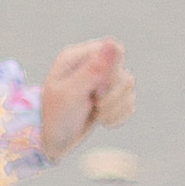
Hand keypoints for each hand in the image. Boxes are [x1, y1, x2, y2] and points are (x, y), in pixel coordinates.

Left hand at [42, 36, 133, 158]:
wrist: (55, 142)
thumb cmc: (56, 117)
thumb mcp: (71, 93)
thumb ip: (93, 69)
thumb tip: (114, 43)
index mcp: (78, 56)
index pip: (114, 52)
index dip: (112, 73)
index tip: (97, 90)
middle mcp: (93, 64)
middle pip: (124, 72)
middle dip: (112, 96)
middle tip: (94, 105)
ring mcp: (103, 80)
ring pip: (129, 87)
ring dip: (115, 107)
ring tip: (97, 114)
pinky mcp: (111, 97)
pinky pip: (130, 102)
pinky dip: (118, 115)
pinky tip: (103, 120)